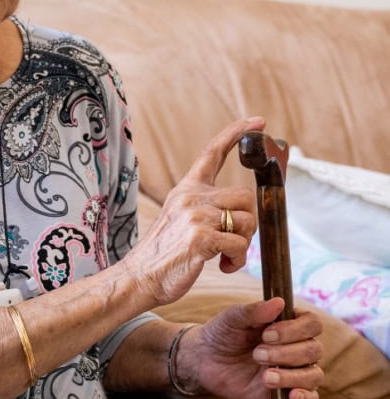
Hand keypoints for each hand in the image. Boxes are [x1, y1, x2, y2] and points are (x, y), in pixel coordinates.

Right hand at [120, 116, 263, 306]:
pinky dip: (236, 260)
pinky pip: (240, 244)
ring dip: (244, 245)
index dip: (236, 134)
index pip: (212, 152)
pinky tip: (221, 266)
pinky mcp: (200, 237)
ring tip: (224, 256)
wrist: (140, 276)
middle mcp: (190, 196)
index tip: (258, 121)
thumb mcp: (181, 219)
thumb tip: (241, 212)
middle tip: (233, 241)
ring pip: (247, 220)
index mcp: (186, 189)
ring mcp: (195, 215)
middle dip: (248, 222)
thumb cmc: (166, 253)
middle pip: (245, 196)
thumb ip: (205, 207)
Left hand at [175, 298, 323, 398]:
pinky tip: (291, 396)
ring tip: (266, 377)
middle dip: (286, 353)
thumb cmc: (221, 333)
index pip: (312, 324)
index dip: (296, 330)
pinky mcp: (287, 392)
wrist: (204, 361)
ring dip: (292, 375)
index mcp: (288, 323)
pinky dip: (306, 398)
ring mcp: (294, 370)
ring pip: (314, 374)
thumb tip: (279, 302)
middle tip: (257, 354)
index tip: (268, 333)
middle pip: (314, 349)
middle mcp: (296, 346)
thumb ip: (254, 310)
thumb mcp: (232, 318)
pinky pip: (311, 398)